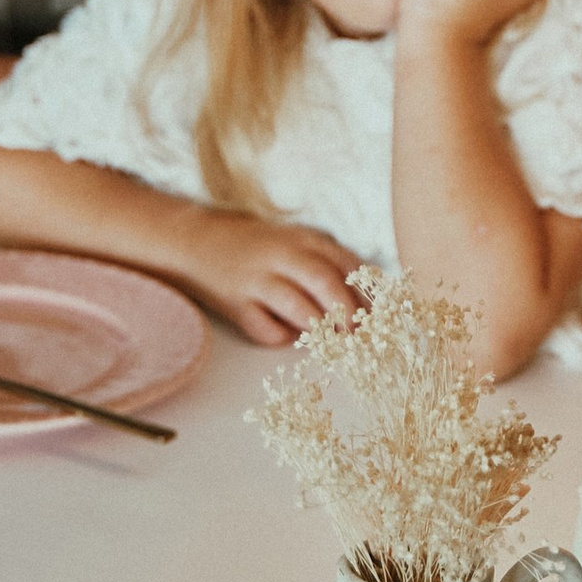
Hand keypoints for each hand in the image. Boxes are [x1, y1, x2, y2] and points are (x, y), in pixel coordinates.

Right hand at [161, 211, 360, 346]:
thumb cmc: (261, 247)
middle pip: (324, 280)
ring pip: (296, 305)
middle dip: (347, 310)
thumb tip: (371, 298)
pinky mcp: (235, 304)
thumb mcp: (296, 242)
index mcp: (303, 239)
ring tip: (332, 341)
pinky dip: (280, 336)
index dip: (368, 291)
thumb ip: (329, 262)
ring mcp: (256, 280)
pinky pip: (263, 327)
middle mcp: (281, 256)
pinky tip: (287, 337)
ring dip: (319, 326)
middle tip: (360, 334)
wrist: (198, 241)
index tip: (384, 314)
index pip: (346, 262)